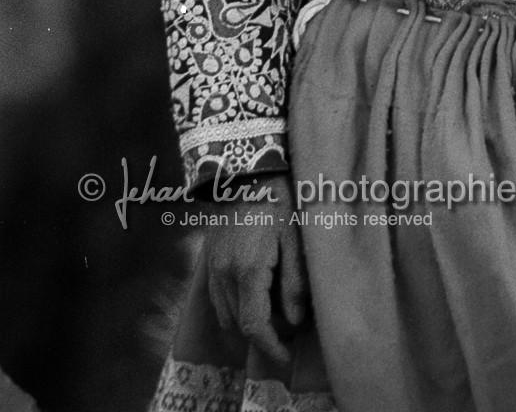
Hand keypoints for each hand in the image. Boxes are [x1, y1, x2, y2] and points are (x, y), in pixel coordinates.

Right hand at [204, 173, 308, 363]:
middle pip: (240, 324)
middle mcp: (224, 274)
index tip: (286, 355)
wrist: (246, 169)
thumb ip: (295, 282)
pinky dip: (235, 309)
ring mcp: (213, 268)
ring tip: (276, 313)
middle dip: (265, 335)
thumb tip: (295, 320)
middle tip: (291, 329)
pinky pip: (218, 300)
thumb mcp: (295, 237)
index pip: (255, 325)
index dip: (271, 347)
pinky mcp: (210, 261)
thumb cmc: (278, 198)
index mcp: (247, 270)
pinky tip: (255, 297)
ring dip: (249, 323)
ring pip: (227, 315)